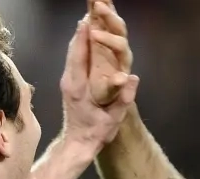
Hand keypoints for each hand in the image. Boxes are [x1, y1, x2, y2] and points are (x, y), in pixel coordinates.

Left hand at [59, 15, 139, 149]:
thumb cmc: (96, 133)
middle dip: (83, 27)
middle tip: (93, 8)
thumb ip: (123, 99)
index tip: (90, 18)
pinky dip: (81, 42)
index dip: (84, 35)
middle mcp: (69, 79)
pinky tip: (88, 34)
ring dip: (81, 32)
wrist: (77, 144)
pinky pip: (74, 56)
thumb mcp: (113, 120)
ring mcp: (68, 80)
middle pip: (74, 47)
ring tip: (91, 14)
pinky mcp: (70, 82)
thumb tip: (132, 77)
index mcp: (77, 86)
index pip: (79, 55)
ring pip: (73, 50)